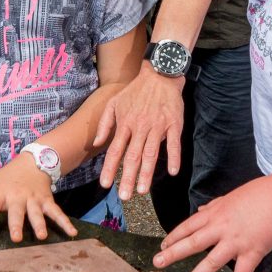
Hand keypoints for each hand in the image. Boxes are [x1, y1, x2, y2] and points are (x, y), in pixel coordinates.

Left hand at [0, 158, 77, 242]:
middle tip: (17, 238)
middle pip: (17, 212)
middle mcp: (18, 197)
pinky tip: (72, 232)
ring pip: (37, 213)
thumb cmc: (9, 175)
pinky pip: (56, 212)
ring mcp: (34, 199)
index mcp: (2, 193)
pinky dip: (65, 222)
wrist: (34, 159)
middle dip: (17, 224)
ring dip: (40, 224)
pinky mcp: (47, 200)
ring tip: (42, 237)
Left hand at [93, 66, 185, 198]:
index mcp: (125, 124)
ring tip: (142, 190)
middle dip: (127, 178)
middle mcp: (139, 127)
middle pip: (132, 156)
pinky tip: (173, 172)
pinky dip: (174, 157)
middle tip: (125, 196)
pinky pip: (174, 143)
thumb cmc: (135, 91)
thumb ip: (104, 124)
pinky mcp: (174, 124)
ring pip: (151, 153)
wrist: (159, 75)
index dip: (110, 168)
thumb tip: (97, 144)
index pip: (115, 150)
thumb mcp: (113, 103)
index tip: (105, 184)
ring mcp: (157, 126)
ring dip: (146, 173)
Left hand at [153, 178, 271, 271]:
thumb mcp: (230, 196)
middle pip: (192, 243)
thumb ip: (214, 206)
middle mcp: (221, 228)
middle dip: (173, 255)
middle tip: (157, 264)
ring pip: (211, 262)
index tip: (162, 247)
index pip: (188, 227)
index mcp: (214, 214)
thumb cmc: (258, 194)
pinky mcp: (252, 252)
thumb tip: (200, 209)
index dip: (174, 237)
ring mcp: (235, 241)